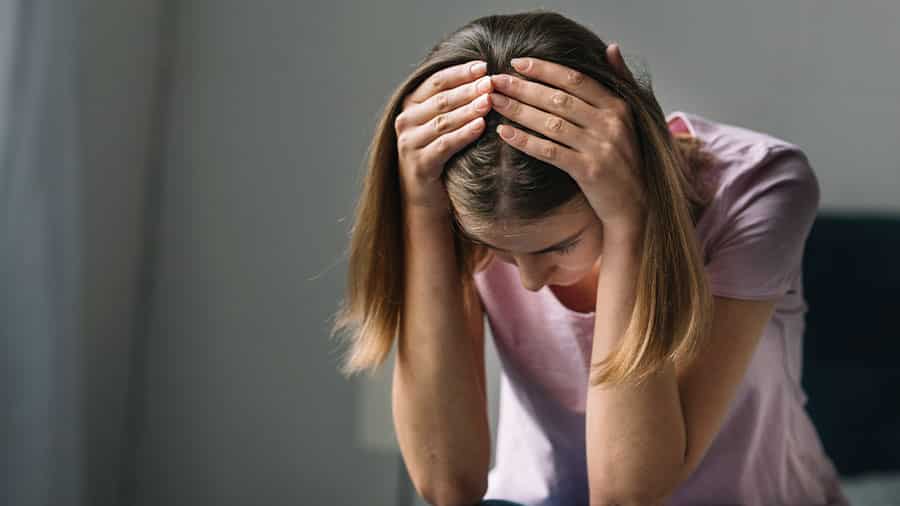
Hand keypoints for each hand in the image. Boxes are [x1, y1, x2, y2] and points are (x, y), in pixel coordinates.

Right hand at [395, 60, 493, 215]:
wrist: (425, 195)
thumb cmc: (440, 153)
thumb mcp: (442, 124)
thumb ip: (454, 102)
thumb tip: (485, 76)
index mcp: (411, 105)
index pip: (436, 81)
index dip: (460, 72)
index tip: (484, 65)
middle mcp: (406, 121)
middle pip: (441, 100)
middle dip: (468, 89)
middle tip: (491, 82)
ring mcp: (410, 143)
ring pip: (443, 121)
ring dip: (468, 110)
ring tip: (489, 101)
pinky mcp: (420, 164)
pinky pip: (445, 144)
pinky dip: (464, 134)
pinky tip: (481, 126)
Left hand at [489, 43, 645, 236]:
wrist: (636, 204)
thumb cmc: (627, 159)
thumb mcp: (631, 117)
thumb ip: (621, 81)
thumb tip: (611, 47)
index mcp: (618, 106)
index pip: (575, 80)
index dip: (545, 69)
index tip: (518, 63)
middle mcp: (610, 123)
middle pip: (558, 99)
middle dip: (523, 87)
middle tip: (495, 80)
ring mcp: (599, 147)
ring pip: (551, 123)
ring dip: (518, 110)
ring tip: (494, 102)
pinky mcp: (588, 171)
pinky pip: (549, 151)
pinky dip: (525, 141)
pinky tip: (505, 133)